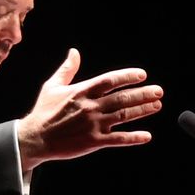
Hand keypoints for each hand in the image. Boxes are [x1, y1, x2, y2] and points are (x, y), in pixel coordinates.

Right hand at [17, 49, 163, 166]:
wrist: (35, 138)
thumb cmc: (43, 112)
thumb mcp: (52, 86)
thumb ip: (67, 69)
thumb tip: (74, 52)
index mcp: (82, 91)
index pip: (110, 80)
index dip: (127, 76)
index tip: (142, 75)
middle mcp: (90, 107)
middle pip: (122, 98)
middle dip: (143, 94)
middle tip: (159, 91)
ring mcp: (93, 125)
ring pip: (123, 116)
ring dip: (142, 111)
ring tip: (157, 106)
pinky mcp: (93, 142)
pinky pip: (118, 140)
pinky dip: (133, 138)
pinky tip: (146, 136)